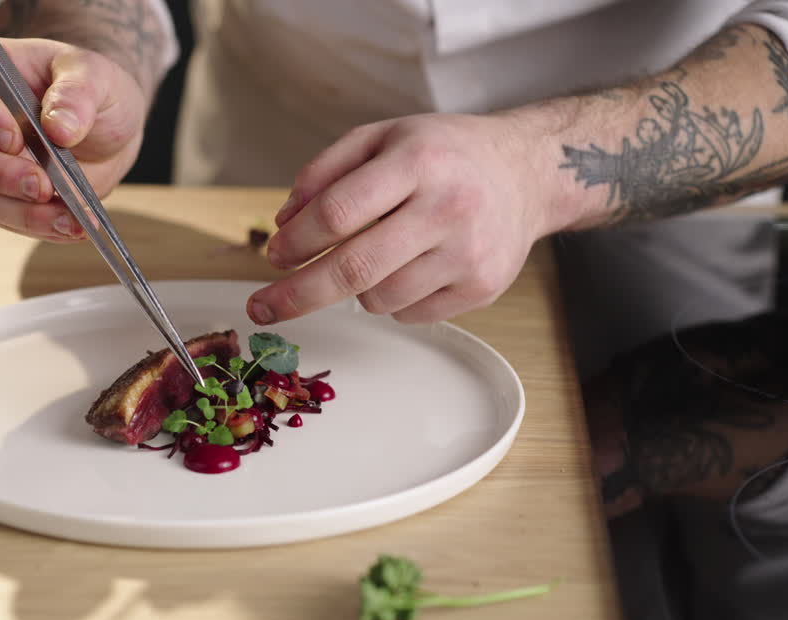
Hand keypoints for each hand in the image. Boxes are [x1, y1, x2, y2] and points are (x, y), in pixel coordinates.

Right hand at [0, 38, 147, 241]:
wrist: (105, 130)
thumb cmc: (88, 91)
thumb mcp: (96, 76)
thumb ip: (78, 93)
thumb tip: (59, 127)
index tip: (15, 137)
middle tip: (42, 185)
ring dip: (22, 211)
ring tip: (68, 216)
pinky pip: (2, 218)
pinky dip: (38, 225)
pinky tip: (70, 224)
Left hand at [247, 113, 560, 324]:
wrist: (526, 174)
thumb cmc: (444, 154)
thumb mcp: (382, 137)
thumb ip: (326, 172)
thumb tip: (284, 225)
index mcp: (417, 161)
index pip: (339, 212)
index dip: (297, 241)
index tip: (273, 257)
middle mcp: (447, 207)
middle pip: (354, 268)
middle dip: (297, 295)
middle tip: (261, 309)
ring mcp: (468, 253)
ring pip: (378, 298)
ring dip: (356, 288)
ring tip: (376, 254)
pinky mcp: (481, 288)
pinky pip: (409, 314)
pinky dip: (392, 299)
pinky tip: (411, 267)